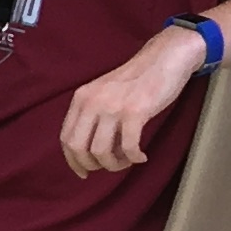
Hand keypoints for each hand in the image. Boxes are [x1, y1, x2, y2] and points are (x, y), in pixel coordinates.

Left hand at [58, 23, 212, 176]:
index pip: (66, 137)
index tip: (84, 172)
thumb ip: (93, 115)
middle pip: (78, 148)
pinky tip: (141, 157)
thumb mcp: (104, 93)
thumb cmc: (137, 79)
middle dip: (91, 165)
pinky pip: (128, 146)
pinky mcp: (135, 111)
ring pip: (101, 151)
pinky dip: (134, 157)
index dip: (72, 160)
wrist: (164, 58)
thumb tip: (91, 151)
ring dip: (114, 164)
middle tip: (109, 167)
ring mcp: (113, 106)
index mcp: (81, 98)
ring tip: (127, 161)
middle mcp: (92, 102)